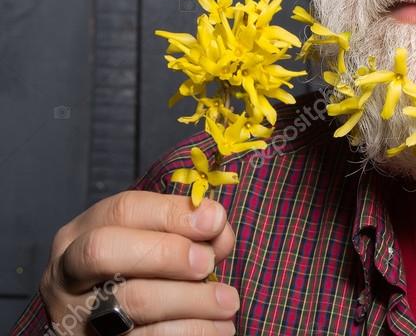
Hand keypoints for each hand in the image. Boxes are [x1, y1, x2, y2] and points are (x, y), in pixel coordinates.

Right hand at [39, 192, 237, 334]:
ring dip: (192, 300)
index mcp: (81, 234)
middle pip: (105, 251)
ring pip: (132, 301)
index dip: (172, 212)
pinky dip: (191, 331)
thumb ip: (185, 231)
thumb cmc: (139, 276)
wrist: (114, 329)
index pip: (123, 210)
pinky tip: (219, 328)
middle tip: (208, 264)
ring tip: (228, 301)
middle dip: (166, 253)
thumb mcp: (151, 244)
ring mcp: (76, 316)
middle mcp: (68, 274)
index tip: (215, 221)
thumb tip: (217, 227)